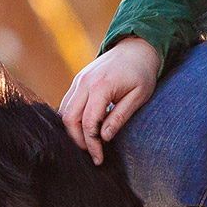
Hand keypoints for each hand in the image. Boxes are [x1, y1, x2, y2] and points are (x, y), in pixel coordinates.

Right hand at [59, 37, 160, 163]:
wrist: (135, 48)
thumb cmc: (141, 73)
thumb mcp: (138, 97)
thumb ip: (120, 117)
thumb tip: (104, 138)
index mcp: (101, 86)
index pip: (89, 123)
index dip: (92, 144)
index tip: (99, 158)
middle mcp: (84, 82)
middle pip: (69, 119)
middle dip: (78, 140)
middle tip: (92, 153)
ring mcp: (78, 80)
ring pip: (64, 111)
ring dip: (72, 130)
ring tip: (88, 143)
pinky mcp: (78, 80)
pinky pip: (67, 103)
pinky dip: (72, 118)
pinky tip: (85, 128)